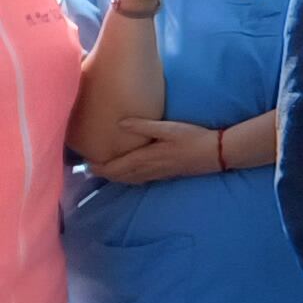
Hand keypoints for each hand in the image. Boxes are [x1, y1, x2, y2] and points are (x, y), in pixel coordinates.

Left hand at [84, 117, 217, 184]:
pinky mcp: (166, 174)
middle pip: (120, 176)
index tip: (86, 163)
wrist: (217, 154)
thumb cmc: (193, 138)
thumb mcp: (169, 128)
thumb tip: (120, 122)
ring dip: (116, 177)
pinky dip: (129, 178)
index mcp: (146, 158)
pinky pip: (141, 179)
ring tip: (105, 171)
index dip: (99, 167)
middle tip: (90, 168)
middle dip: (104, 173)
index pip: (115, 167)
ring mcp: (158, 174)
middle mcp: (149, 169)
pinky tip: (130, 174)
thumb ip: (144, 125)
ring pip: (130, 180)